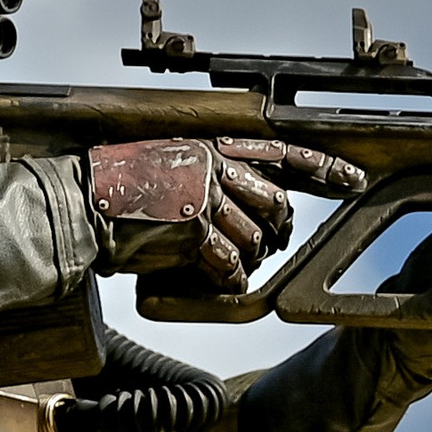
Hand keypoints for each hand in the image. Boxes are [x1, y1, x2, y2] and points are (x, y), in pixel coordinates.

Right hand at [89, 136, 367, 297]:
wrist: (80, 208)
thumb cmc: (114, 193)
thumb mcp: (167, 167)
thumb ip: (205, 179)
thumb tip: (239, 211)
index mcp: (208, 148)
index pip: (279, 153)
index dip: (322, 168)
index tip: (352, 179)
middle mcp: (211, 168)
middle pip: (275, 205)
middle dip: (279, 233)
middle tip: (271, 246)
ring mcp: (203, 199)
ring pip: (254, 241)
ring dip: (247, 262)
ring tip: (225, 266)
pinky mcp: (192, 233)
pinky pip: (230, 266)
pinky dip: (229, 282)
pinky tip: (217, 283)